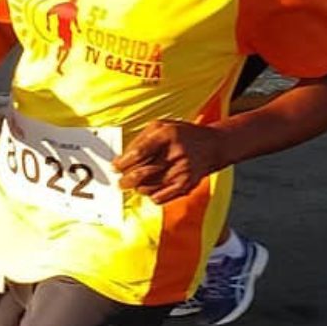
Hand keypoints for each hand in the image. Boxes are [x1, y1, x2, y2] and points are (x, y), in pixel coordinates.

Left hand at [112, 120, 229, 203]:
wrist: (211, 146)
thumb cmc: (181, 135)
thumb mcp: (160, 127)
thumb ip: (139, 141)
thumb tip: (120, 159)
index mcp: (167, 135)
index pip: (139, 153)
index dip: (122, 163)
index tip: (115, 167)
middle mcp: (176, 154)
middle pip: (141, 173)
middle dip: (126, 180)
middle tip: (121, 181)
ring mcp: (182, 172)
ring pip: (148, 188)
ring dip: (137, 187)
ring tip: (137, 182)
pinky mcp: (186, 186)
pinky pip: (159, 198)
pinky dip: (150, 195)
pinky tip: (151, 187)